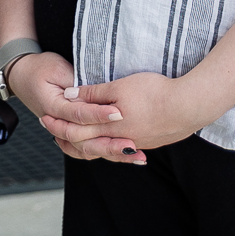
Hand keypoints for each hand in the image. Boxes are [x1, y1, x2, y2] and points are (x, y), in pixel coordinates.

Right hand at [9, 53, 144, 163]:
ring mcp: (63, 132)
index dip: (99, 114)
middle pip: (85, 141)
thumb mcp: (56, 68)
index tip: (119, 113)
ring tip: (136, 155)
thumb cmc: (39, 68)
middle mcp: (58, 124)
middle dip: (110, 144)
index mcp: (53, 107)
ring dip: (111, 153)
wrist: (21, 75)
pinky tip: (125, 154)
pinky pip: (86, 149)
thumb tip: (94, 90)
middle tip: (132, 144)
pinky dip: (104, 152)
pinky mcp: (70, 133)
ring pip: (87, 150)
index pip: (79, 115)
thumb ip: (75, 80)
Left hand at [55, 72, 214, 152]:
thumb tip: (70, 96)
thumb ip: (94, 93)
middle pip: (87, 143)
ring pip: (104, 148)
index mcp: (109, 126)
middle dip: (68, 136)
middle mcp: (120, 139)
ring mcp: (136, 143)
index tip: (45, 120)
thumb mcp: (120, 86)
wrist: (189, 106)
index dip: (59, 125)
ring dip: (87, 144)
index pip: (76, 129)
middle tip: (53, 132)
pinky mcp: (150, 142)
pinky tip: (110, 142)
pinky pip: (121, 148)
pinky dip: (108, 147)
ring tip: (77, 139)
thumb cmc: (155, 92)